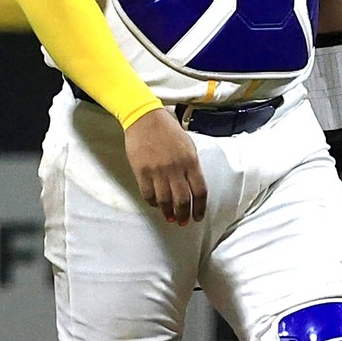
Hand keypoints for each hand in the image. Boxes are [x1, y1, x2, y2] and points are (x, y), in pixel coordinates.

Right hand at [125, 108, 206, 223]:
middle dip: (184, 214)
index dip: (200, 207)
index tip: (198, 216)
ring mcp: (157, 170)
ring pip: (165, 199)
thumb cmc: (168, 131)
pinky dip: (153, 202)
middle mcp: (176, 168)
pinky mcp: (141, 170)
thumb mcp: (188, 146)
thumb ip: (191, 166)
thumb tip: (190, 186)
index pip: (199, 191)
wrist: (144, 118)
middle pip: (182, 199)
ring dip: (168, 212)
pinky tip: (155, 204)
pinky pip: (148, 193)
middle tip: (183, 222)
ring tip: (170, 218)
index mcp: (190, 162)